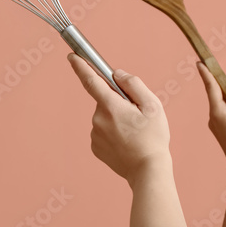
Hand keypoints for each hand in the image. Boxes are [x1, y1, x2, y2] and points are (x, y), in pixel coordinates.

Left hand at [68, 54, 170, 184]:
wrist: (147, 170)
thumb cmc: (153, 137)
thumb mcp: (153, 105)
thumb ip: (134, 85)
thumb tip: (117, 75)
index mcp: (111, 106)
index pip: (91, 81)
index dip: (81, 66)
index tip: (72, 56)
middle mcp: (98, 119)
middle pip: (105, 100)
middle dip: (119, 102)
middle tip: (138, 114)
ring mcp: (95, 135)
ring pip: (106, 116)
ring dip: (118, 118)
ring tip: (136, 132)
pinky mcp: (96, 147)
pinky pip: (104, 131)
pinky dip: (115, 132)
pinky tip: (128, 141)